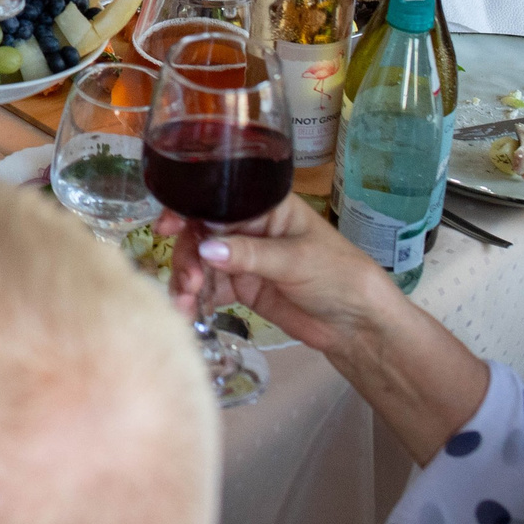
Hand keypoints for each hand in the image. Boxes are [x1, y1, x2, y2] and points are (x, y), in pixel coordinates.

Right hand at [159, 192, 389, 356]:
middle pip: (200, 232)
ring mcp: (242, 258)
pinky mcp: (241, 288)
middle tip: (188, 282)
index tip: (167, 227)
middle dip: (186, 256)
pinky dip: (195, 299)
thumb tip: (205, 247)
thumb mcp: (297, 260)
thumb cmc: (338, 274)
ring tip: (186, 304)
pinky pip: (209, 289)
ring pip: (200, 262)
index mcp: (264, 206)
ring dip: (187, 280)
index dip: (187, 209)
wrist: (357, 323)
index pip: (217, 199)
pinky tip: (189, 313)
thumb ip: (250, 254)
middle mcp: (248, 227)